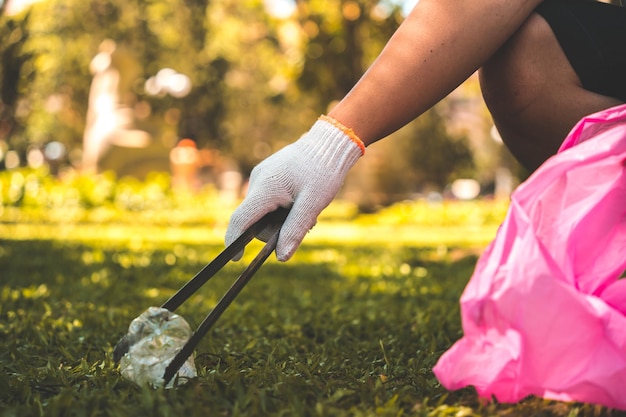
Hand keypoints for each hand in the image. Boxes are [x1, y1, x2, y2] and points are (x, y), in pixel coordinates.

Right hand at [225, 115, 364, 260]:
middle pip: (254, 220)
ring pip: (263, 211)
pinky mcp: (268, 175)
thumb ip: (295, 230)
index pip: (240, 220)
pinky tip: (301, 202)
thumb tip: (281, 257)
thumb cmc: (323, 172)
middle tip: (304, 225)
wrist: (329, 143)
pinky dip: (282, 208)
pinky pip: (268, 200)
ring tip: (306, 211)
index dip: (234, 241)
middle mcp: (258, 181)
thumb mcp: (312, 205)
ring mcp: (262, 177)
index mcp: (266, 188)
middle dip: (275, 230)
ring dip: (281, 219)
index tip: (236, 260)